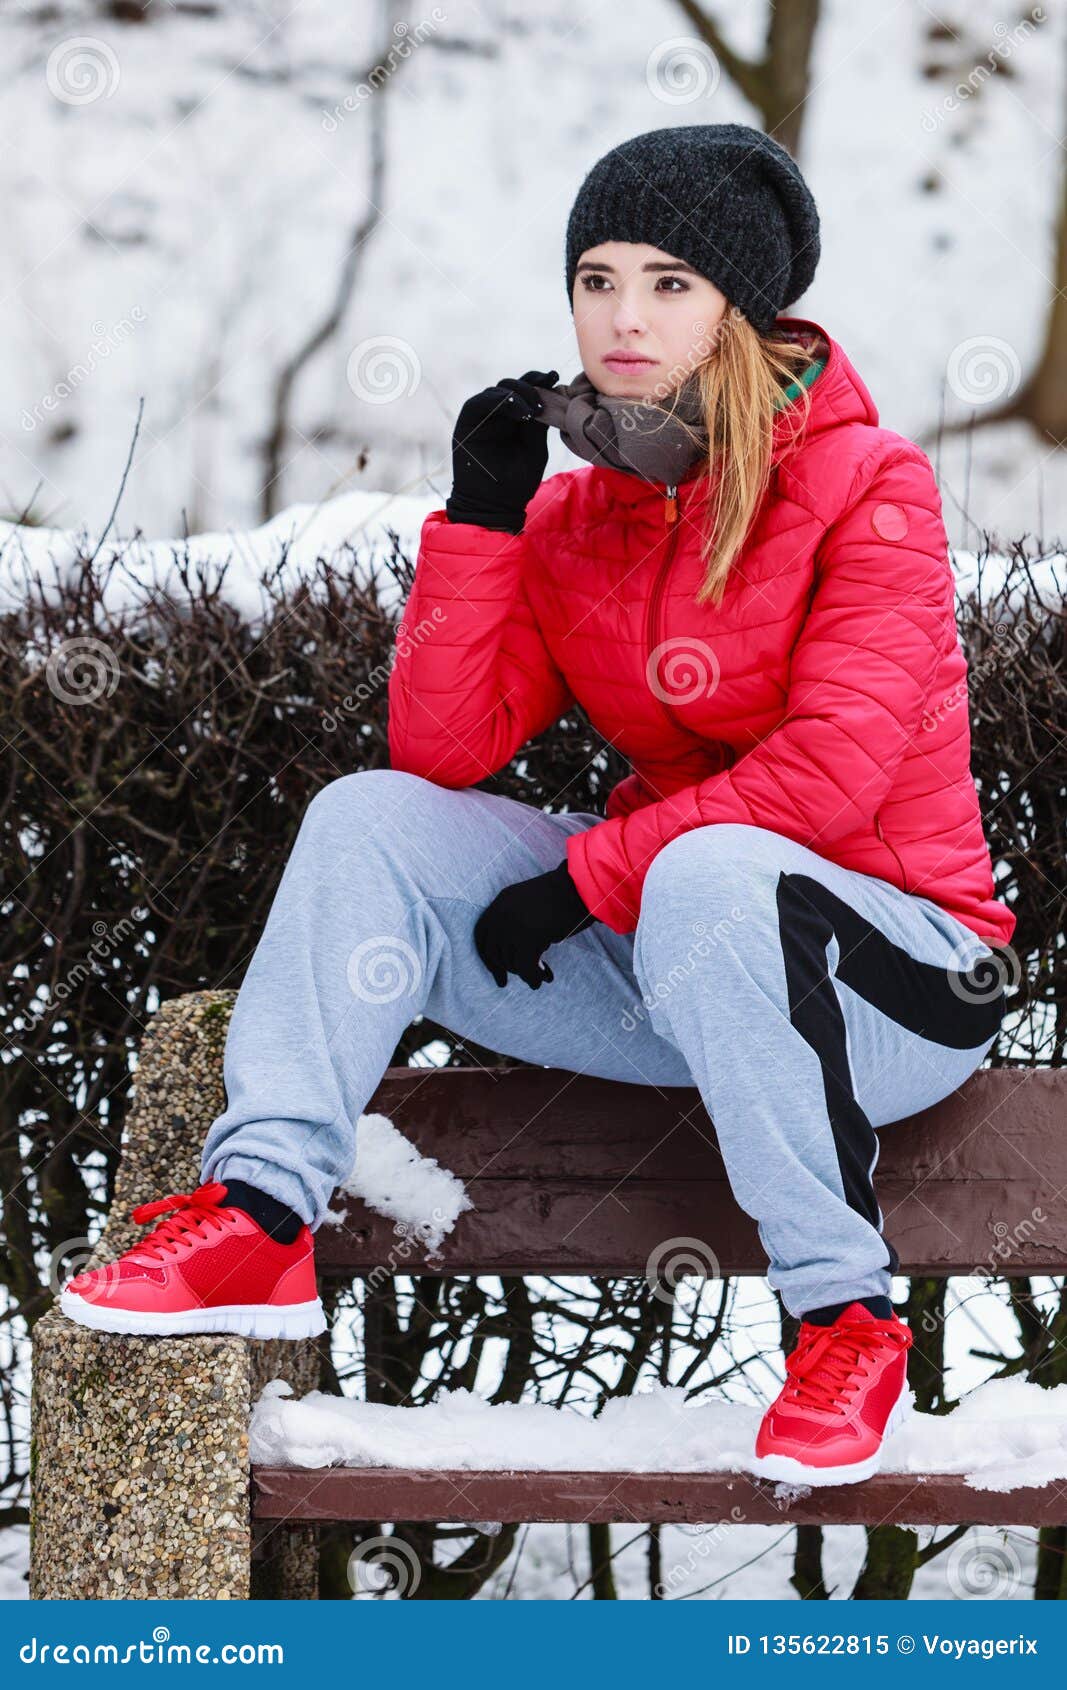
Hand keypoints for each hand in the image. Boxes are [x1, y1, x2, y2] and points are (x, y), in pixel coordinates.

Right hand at [445, 369, 558, 533]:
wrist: (494, 507)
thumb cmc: (516, 484)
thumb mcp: (534, 449)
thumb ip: (537, 424)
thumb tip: (549, 396)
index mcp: (514, 419)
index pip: (525, 391)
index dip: (539, 381)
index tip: (554, 376)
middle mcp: (497, 415)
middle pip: (511, 385)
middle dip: (530, 386)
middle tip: (544, 397)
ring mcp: (481, 418)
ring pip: (497, 390)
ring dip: (517, 394)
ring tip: (534, 410)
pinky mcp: (467, 424)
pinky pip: (479, 403)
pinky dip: (500, 401)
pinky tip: (520, 411)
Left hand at [473, 859, 594, 988]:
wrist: (582, 887)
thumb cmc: (565, 895)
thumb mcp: (533, 904)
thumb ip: (519, 923)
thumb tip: (517, 954)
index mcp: (502, 900)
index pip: (482, 933)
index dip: (486, 954)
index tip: (496, 970)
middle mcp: (502, 913)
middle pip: (493, 950)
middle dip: (502, 969)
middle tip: (506, 982)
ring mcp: (513, 926)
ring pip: (510, 961)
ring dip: (524, 973)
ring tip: (540, 977)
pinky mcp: (527, 939)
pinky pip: (526, 967)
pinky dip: (533, 977)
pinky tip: (543, 979)